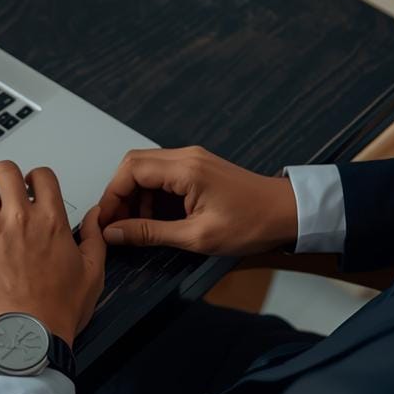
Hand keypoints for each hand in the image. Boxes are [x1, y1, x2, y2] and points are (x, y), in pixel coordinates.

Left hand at [0, 161, 106, 345]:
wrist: (25, 337)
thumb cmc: (55, 313)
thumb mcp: (92, 275)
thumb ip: (94, 239)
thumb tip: (95, 217)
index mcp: (50, 222)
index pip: (41, 176)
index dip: (34, 176)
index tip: (29, 185)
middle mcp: (19, 219)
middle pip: (5, 171)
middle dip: (2, 173)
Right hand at [96, 146, 298, 255]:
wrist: (287, 213)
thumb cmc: (251, 224)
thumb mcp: (196, 237)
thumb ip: (150, 233)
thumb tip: (114, 233)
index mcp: (185, 169)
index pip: (131, 171)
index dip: (111, 196)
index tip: (106, 221)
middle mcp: (186, 156)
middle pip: (134, 164)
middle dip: (119, 194)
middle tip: (116, 224)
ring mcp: (193, 159)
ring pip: (146, 168)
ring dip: (135, 195)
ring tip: (136, 225)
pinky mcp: (198, 166)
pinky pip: (163, 173)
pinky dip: (151, 193)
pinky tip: (155, 217)